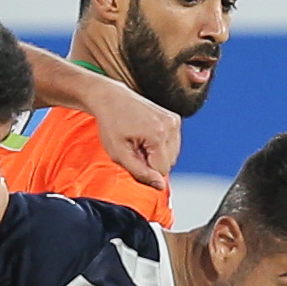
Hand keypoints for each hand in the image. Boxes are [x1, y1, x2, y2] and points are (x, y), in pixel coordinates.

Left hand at [79, 70, 178, 194]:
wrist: (111, 98)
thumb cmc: (111, 124)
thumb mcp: (119, 153)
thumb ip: (140, 172)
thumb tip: (160, 186)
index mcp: (158, 134)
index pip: (162, 171)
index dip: (145, 169)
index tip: (132, 155)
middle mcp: (171, 126)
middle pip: (169, 164)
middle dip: (151, 161)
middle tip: (134, 147)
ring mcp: (174, 121)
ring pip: (172, 156)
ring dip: (156, 154)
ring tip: (139, 140)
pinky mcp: (175, 119)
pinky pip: (172, 145)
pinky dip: (160, 146)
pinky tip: (146, 136)